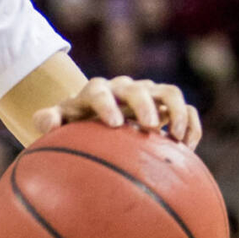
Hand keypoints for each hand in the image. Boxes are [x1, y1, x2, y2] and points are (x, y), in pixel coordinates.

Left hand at [32, 74, 201, 150]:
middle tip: (149, 126)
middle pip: (139, 89)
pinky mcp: (167, 107)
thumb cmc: (75, 125)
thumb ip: (47, 120)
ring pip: (169, 93)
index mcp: (96, 91)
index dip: (107, 105)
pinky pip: (187, 109)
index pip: (100, 92)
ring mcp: (149, 95)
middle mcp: (125, 89)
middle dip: (145, 105)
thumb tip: (47, 122)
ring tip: (177, 137)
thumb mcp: (58, 123)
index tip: (115, 124)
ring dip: (177, 111)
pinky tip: (188, 149)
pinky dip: (191, 125)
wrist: (96, 119)